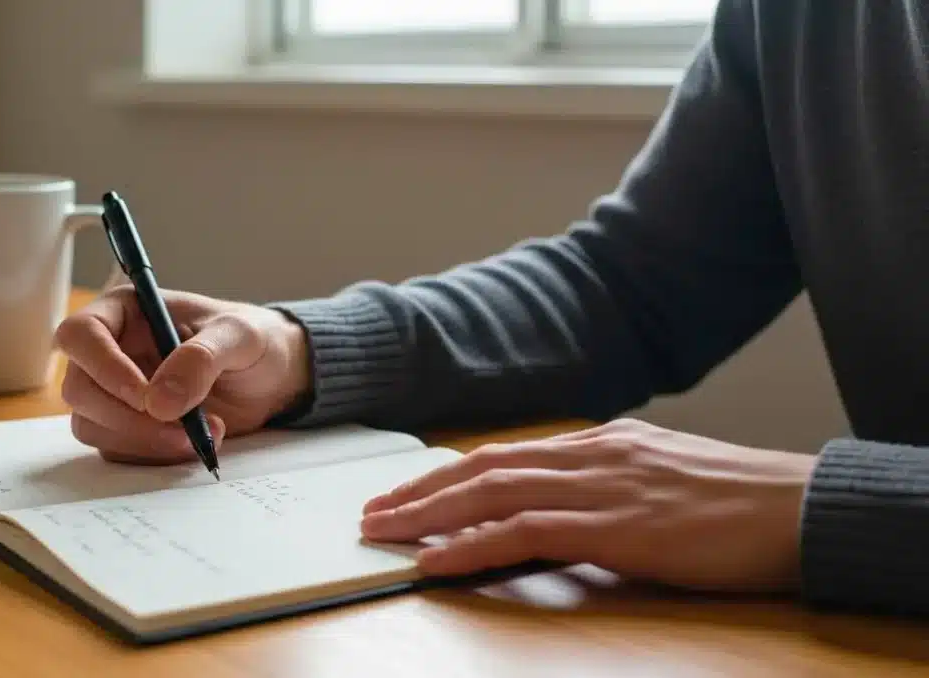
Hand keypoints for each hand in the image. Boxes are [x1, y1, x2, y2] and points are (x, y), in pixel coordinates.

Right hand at [53, 285, 310, 463]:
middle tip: (180, 426)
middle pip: (79, 389)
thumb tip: (159, 402)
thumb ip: (202, 358)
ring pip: (93, 426)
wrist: (272, 375)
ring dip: (144, 441)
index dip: (102, 366)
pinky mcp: (129, 426)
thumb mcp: (239, 336)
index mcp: (126, 311)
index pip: (81, 333)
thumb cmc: (252, 339)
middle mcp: (110, 351)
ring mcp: (116, 392)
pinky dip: (156, 455)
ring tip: (204, 433)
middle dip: (126, 417)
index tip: (145, 396)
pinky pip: (119, 450)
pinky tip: (199, 441)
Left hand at [360, 418, 816, 593]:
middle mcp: (589, 454)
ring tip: (384, 534)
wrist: (795, 506)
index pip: (505, 454)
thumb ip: (604, 487)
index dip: (448, 474)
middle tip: (372, 513)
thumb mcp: (658, 479)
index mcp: (599, 442)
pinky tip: (437, 560)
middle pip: (483, 467)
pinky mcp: (615, 525)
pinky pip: (525, 532)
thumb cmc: (733, 501)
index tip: (408, 492)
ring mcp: (600, 486)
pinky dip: (472, 544)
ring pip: (492, 492)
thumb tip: (559, 510)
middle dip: (421, 490)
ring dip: (429, 514)